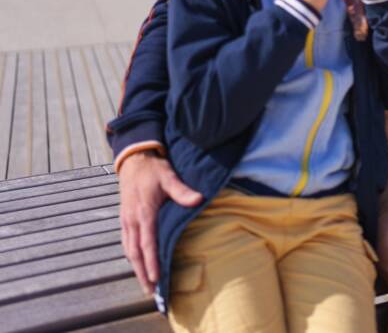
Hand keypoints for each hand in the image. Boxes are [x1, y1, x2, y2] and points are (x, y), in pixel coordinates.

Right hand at [118, 151, 202, 294]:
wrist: (134, 159)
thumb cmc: (154, 169)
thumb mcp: (169, 177)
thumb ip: (182, 191)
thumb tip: (198, 200)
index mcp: (144, 212)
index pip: (147, 243)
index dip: (151, 262)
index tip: (156, 278)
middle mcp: (132, 220)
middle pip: (135, 253)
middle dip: (142, 273)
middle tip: (150, 292)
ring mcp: (126, 220)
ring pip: (129, 250)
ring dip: (136, 268)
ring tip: (145, 284)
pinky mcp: (125, 219)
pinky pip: (126, 242)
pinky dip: (131, 257)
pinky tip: (137, 265)